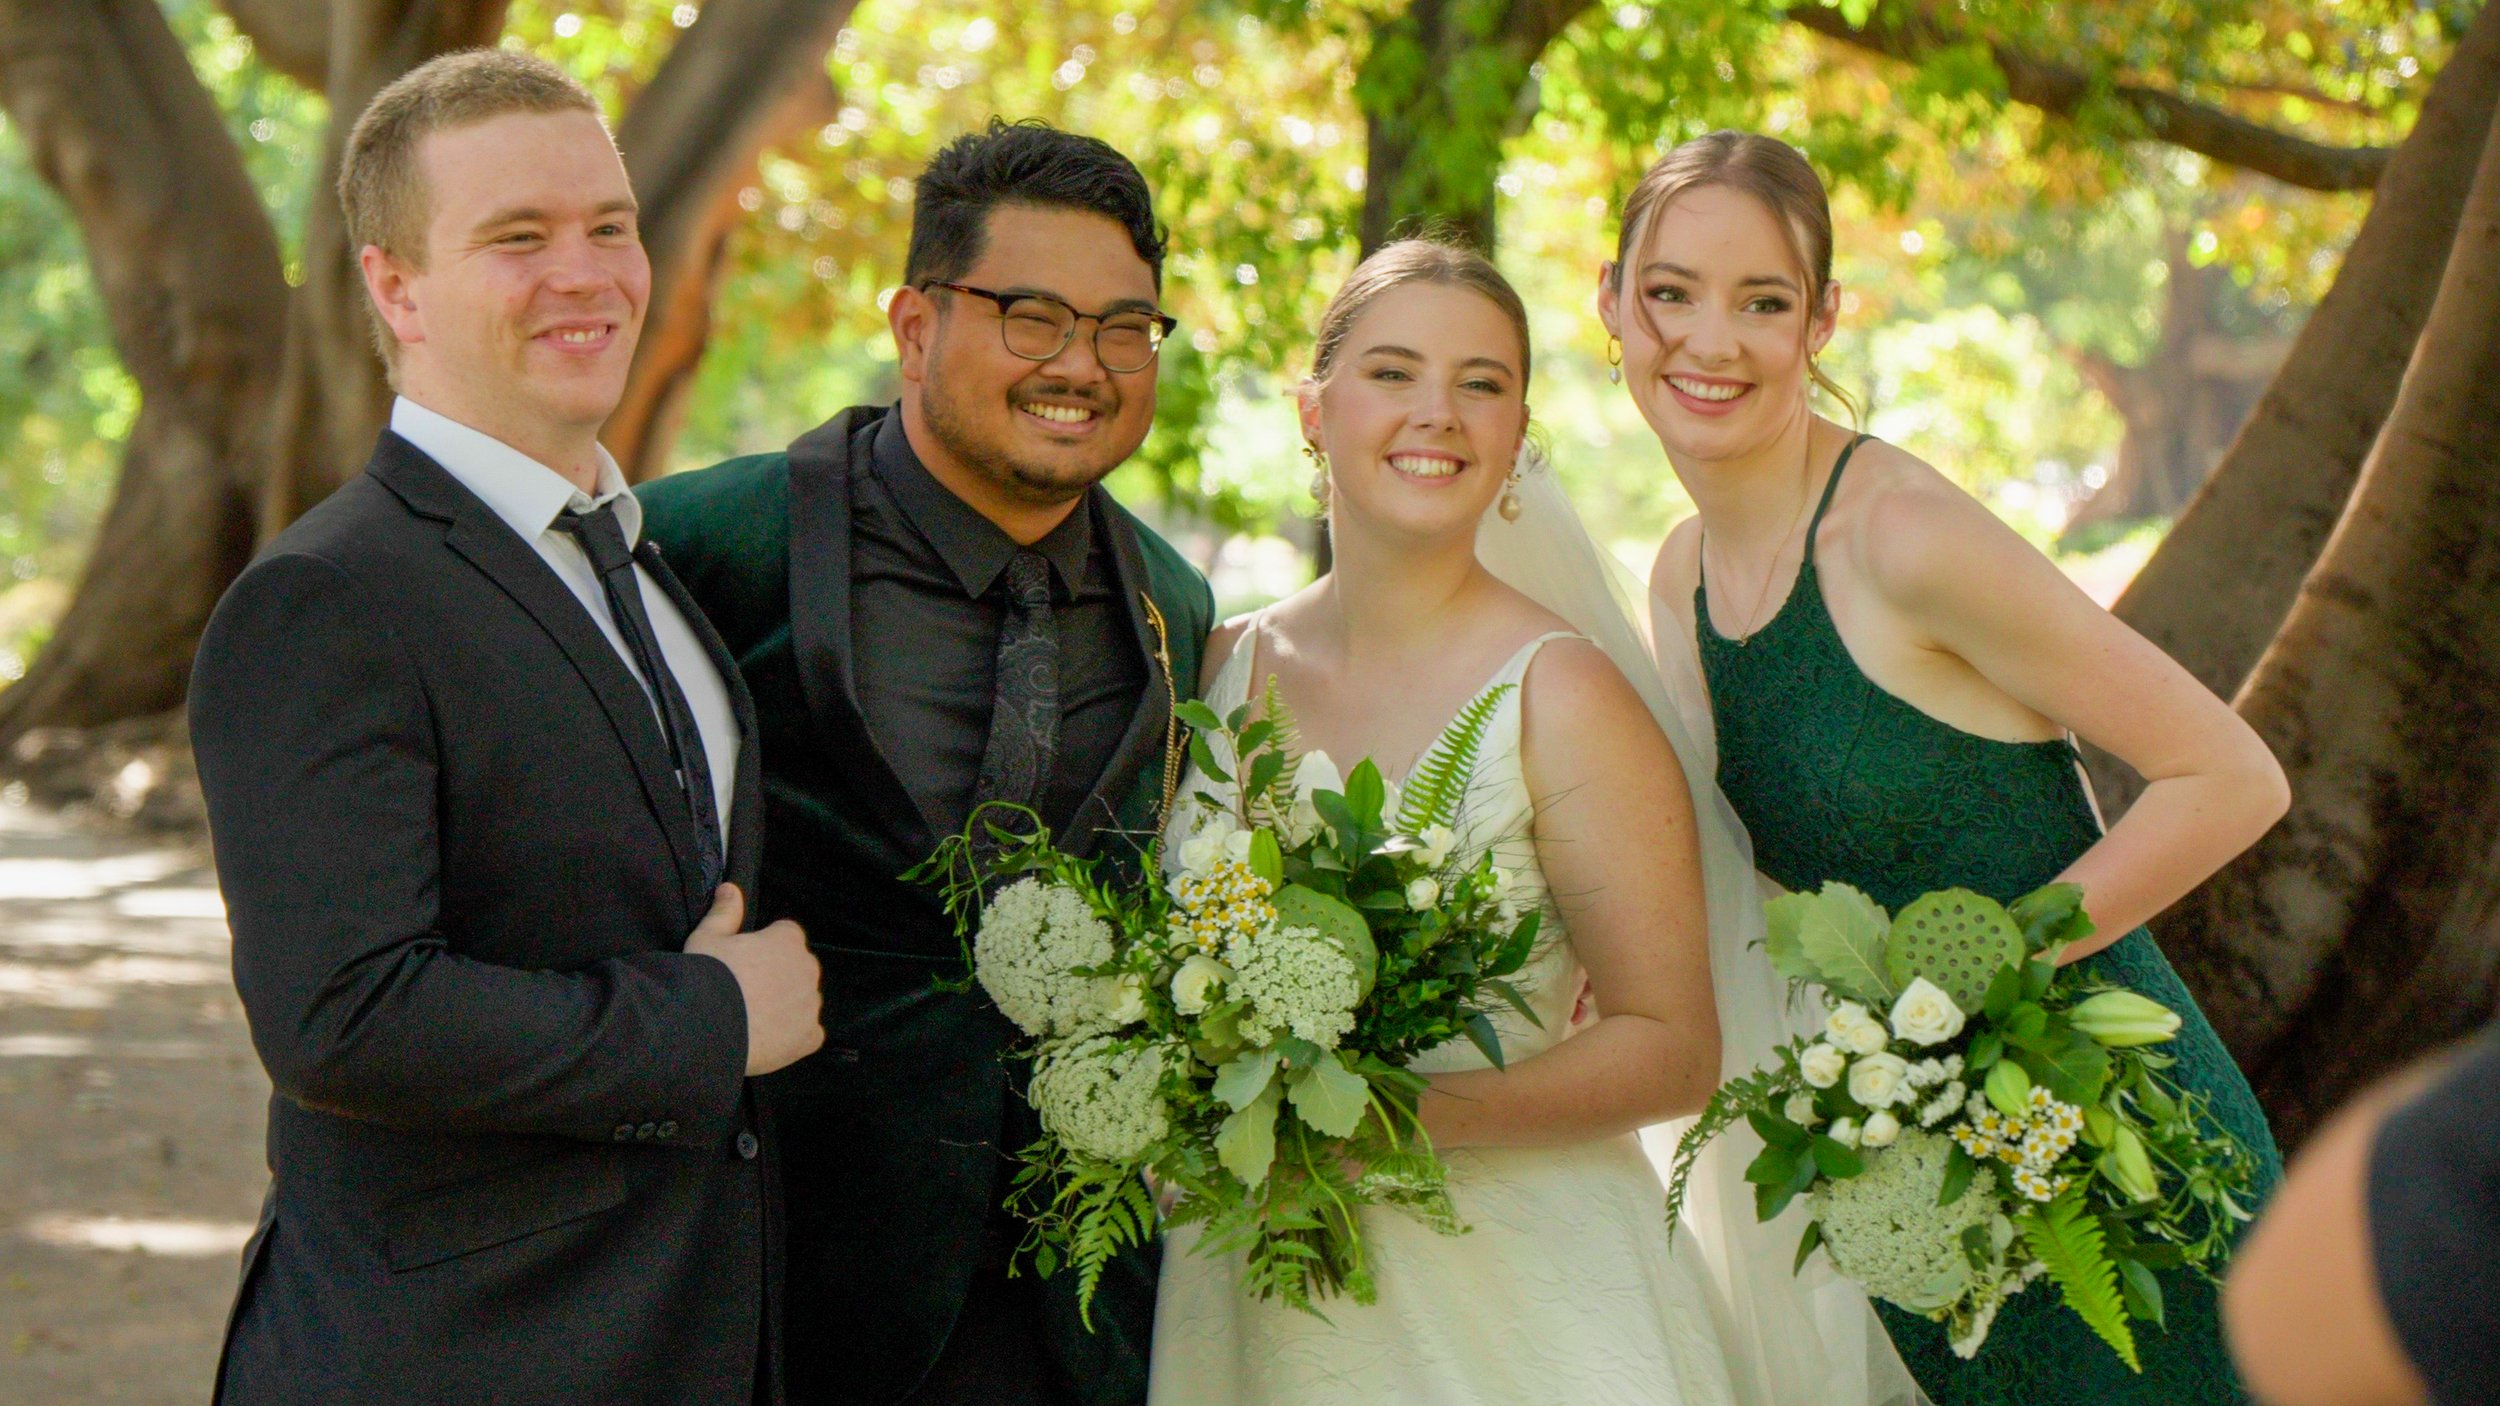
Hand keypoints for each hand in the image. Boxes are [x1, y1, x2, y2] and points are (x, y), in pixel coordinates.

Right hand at [685, 884, 822, 1075]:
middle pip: (797, 968)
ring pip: (803, 1001)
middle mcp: (808, 968)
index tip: (744, 962)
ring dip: (787, 1006)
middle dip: (780, 976)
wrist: (707, 1025)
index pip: (785, 936)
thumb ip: (724, 912)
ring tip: (753, 1019)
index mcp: (788, 939)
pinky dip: (794, 1037)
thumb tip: (730, 888)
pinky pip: (808, 1033)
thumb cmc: (707, 975)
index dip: (765, 948)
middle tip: (746, 992)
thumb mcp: (707, 937)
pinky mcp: (811, 1036)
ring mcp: (811, 1004)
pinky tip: (768, 1039)